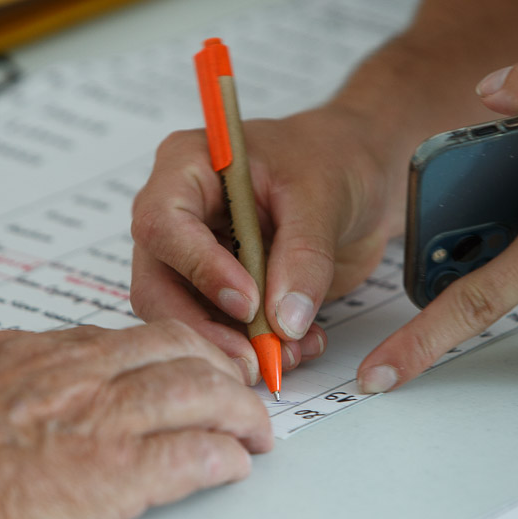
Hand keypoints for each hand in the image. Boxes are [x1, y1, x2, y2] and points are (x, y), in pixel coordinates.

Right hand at [131, 107, 397, 380]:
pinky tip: (300, 347)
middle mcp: (181, 216)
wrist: (360, 177)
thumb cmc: (332, 159)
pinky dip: (258, 348)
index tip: (249, 301)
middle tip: (252, 359)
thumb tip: (285, 320)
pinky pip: (222, 331)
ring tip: (287, 355)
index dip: (200, 267)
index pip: (163, 223)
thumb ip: (303, 255)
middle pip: (157, 284)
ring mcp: (197, 258)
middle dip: (203, 328)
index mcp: (188, 168)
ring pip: (184, 317)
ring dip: (232, 347)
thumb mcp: (323, 196)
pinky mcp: (222, 292)